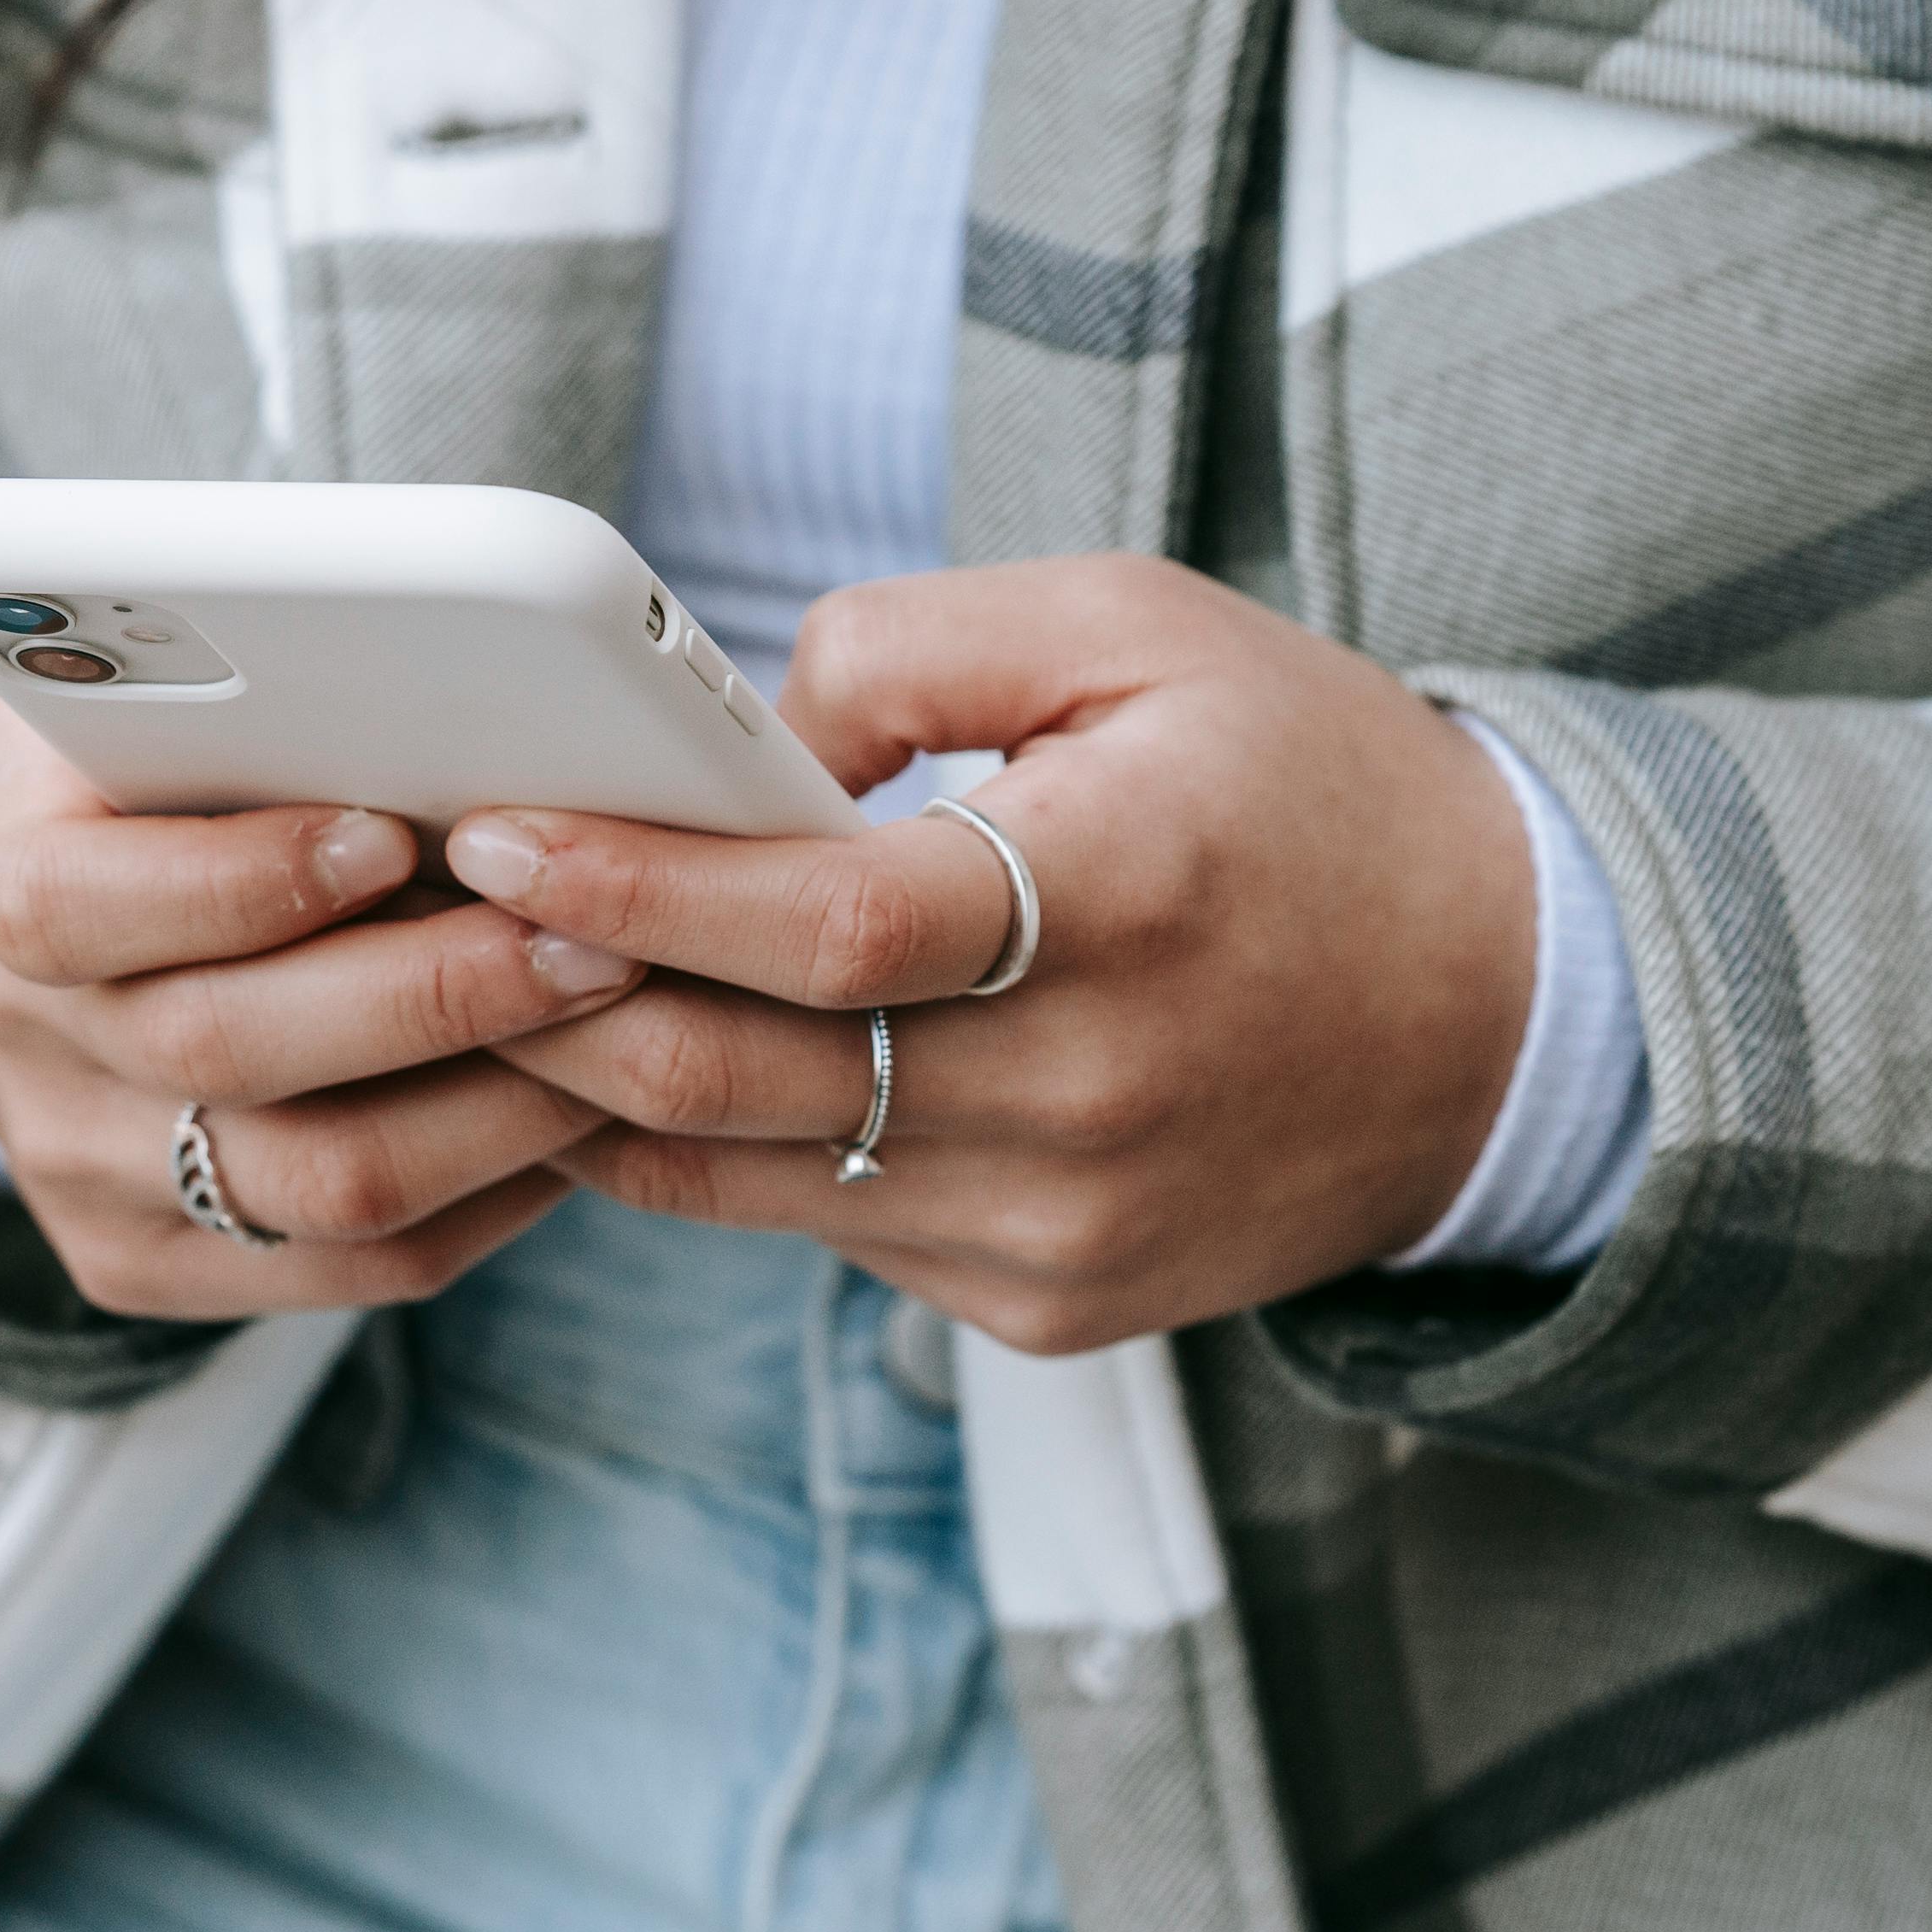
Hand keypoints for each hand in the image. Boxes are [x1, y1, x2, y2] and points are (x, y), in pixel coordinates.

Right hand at [0, 687, 647, 1318]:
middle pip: (230, 1054)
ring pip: (319, 1186)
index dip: (245, 881)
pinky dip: (489, 1193)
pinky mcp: (145, 1262)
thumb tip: (428, 670)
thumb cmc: (115, 765)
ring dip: (498, 1110)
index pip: (82, 904)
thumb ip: (224, 680)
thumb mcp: (126, 683)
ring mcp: (80, 1172)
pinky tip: (575, 1113)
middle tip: (596, 941)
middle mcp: (22, 1044)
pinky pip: (354, 1267)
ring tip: (617, 1024)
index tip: (394, 833)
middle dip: (437, 997)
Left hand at [457, 556, 1532, 1353]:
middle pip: (747, 1074)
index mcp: (1123, 898)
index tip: (492, 834)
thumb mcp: (1143, 629)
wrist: (1508, 1020)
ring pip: (750, 1175)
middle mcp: (1091, 1091)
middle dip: (555, 1002)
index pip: (826, 927)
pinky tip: (652, 1067)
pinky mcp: (1048, 1302)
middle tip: (424, 923)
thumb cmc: (1303, 789)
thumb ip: (919, 644)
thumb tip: (738, 736)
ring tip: (489, 992)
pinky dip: (719, 1153)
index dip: (637, 891)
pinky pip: (825, 1228)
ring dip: (598, 1089)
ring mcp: (1065, 1224)